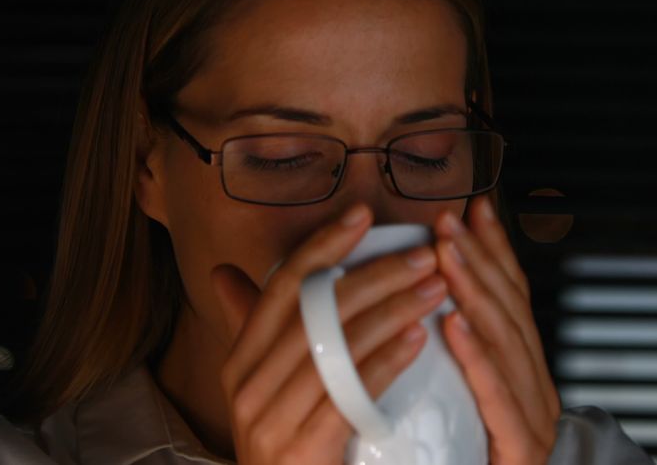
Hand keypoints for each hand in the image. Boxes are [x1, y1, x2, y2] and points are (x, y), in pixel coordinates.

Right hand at [212, 203, 448, 463]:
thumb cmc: (286, 441)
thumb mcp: (262, 383)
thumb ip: (252, 327)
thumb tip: (222, 273)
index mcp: (239, 358)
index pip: (283, 285)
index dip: (323, 245)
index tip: (364, 215)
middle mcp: (247, 383)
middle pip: (316, 310)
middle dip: (375, 275)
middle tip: (423, 256)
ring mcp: (270, 418)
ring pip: (338, 346)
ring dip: (393, 311)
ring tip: (434, 289)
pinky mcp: (300, 448)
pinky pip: (351, 393)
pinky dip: (387, 361)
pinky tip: (419, 339)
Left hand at [433, 194, 561, 464]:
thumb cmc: (490, 457)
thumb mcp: (481, 398)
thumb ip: (470, 356)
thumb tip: (438, 306)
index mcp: (525, 371)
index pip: (515, 299)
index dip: (497, 251)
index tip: (476, 208)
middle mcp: (535, 385)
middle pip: (510, 310)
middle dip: (480, 258)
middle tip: (449, 219)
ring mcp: (533, 414)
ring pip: (505, 340)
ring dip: (475, 289)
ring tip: (447, 252)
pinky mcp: (520, 445)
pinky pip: (496, 394)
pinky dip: (476, 354)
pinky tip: (454, 323)